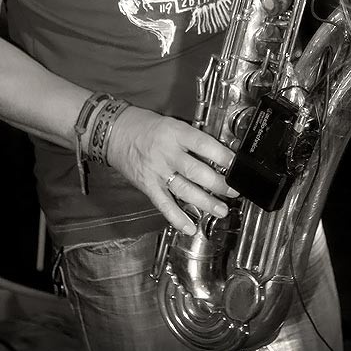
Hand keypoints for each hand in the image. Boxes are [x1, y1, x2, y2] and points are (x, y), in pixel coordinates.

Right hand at [107, 106, 237, 233]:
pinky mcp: (147, 185)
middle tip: (233, 190)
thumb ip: (191, 139)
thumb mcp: (172, 124)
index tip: (236, 164)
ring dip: (205, 202)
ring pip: (185, 190)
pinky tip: (190, 227)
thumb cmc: (144, 126)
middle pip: (197, 171)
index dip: (222, 156)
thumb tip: (217, 154)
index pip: (204, 145)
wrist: (114, 132)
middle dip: (219, 183)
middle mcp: (167, 152)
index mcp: (175, 133)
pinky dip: (177, 217)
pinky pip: (164, 204)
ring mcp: (156, 171)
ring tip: (221, 210)